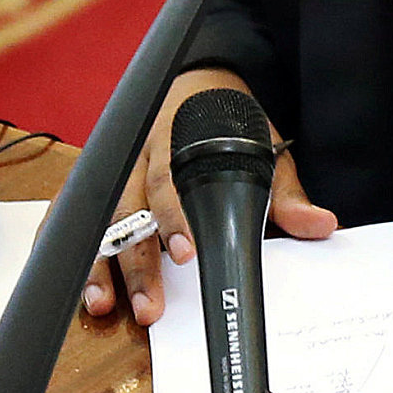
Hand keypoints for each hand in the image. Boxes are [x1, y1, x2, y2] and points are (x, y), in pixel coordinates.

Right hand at [80, 67, 336, 325]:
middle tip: (150, 307)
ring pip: (97, 219)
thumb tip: (320, 223)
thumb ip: (284, 192)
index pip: (170, 182)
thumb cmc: (226, 121)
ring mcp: (114, 170)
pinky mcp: (100, 185)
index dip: (174, 220)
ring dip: (99, 265)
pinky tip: (77, 284)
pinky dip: (72, 249)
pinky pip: (73, 216)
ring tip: (102, 306)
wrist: (195, 85)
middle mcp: (136, 155)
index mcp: (175, 140)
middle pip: (129, 211)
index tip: (187, 253)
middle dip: (137, 263)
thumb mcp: (262, 146)